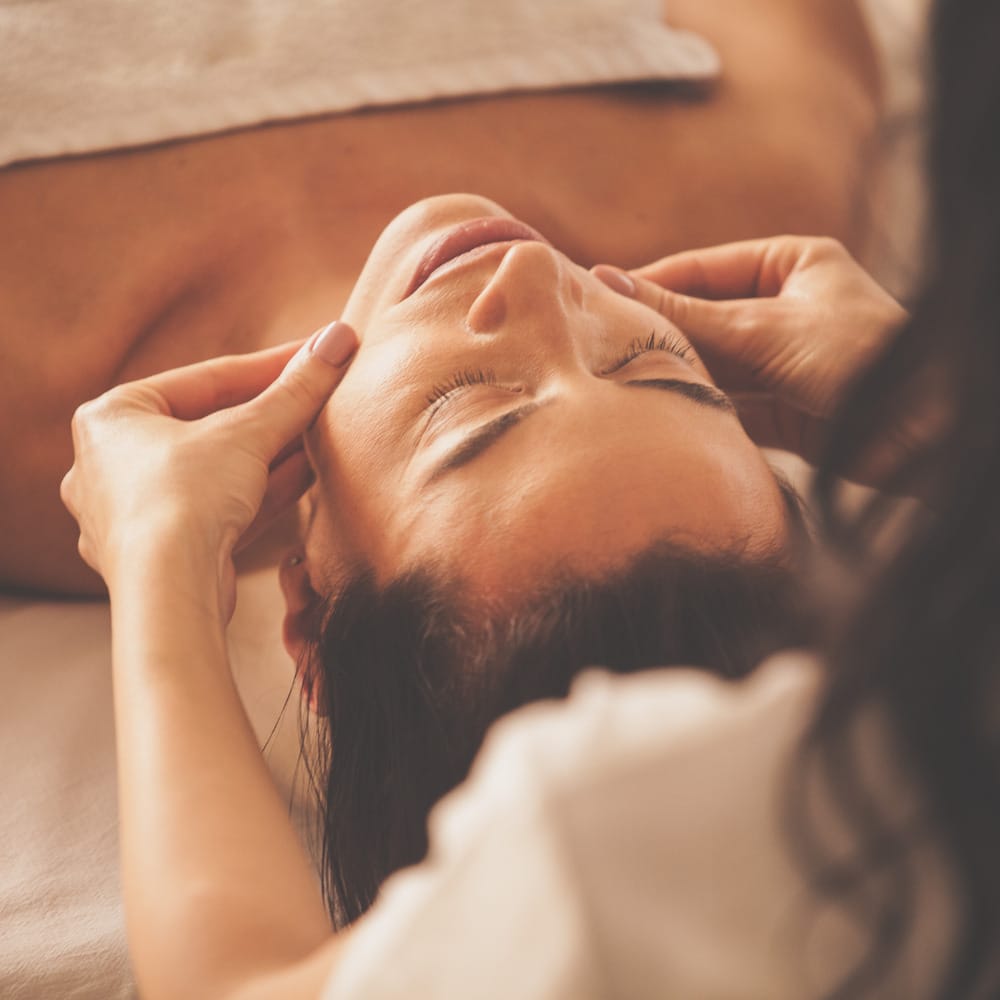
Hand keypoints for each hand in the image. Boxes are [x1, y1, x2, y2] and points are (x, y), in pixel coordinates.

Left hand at [60, 321, 356, 617]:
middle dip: (273, 413)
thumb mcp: (249, 432)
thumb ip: (295, 389)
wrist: (168, 592)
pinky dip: (260, 491)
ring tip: (322, 433)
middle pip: (211, 426)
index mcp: (110, 416)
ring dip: (272, 453)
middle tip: (321, 394)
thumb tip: (338, 338)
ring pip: (216, 471)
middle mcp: (110, 463)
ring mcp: (132, 512)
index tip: (317, 354)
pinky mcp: (161, 554)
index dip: (272, 365)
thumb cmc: (185, 500)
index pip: (207, 380)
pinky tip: (306, 474)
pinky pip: (217, 508)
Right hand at [593, 237, 907, 468]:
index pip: (700, 269)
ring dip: (674, 374)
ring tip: (618, 384)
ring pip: (710, 364)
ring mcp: (780, 361)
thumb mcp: (765, 328)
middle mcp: (782, 307)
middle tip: (597, 349)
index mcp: (790, 263)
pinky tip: (659, 412)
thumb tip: (607, 282)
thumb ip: (686, 314)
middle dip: (657, 336)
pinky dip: (696, 408)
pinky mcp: (781, 411)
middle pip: (701, 318)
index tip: (594, 299)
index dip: (648, 284)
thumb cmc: (863, 357)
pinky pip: (725, 403)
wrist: (924, 435)